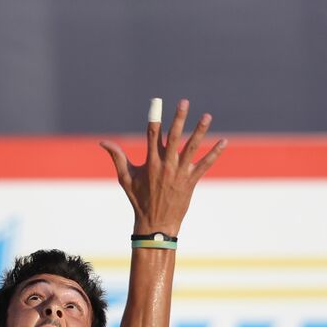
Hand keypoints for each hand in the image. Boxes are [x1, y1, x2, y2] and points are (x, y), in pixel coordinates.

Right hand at [101, 99, 226, 235]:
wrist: (155, 224)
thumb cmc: (138, 200)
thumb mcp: (125, 178)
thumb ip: (117, 157)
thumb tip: (102, 142)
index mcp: (150, 162)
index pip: (152, 135)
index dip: (155, 117)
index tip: (156, 102)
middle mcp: (165, 165)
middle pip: (173, 137)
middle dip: (178, 118)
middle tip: (184, 102)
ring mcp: (179, 173)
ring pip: (191, 148)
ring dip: (200, 131)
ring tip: (207, 116)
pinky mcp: (191, 181)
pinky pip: (205, 165)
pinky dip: (215, 153)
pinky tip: (223, 142)